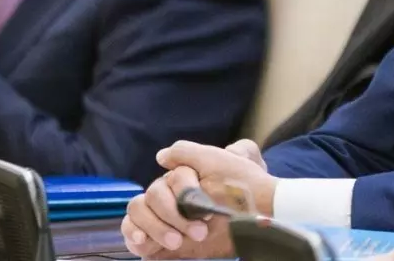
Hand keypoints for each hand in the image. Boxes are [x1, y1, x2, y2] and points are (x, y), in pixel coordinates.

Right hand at [122, 139, 277, 258]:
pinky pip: (132, 234)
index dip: (184, 192)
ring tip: (176, 240)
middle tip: (199, 231)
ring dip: (155, 226)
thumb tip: (160, 156)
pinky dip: (133, 235)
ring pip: (138, 212)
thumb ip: (189, 153)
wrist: (261, 216)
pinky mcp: (159, 241)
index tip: (206, 206)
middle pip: (151, 198)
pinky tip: (143, 241)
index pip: (167, 181)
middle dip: (172, 215)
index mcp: (182, 180)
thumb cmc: (244, 188)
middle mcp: (170, 197)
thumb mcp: (220, 161)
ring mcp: (164, 219)